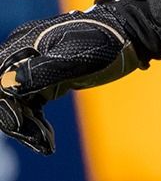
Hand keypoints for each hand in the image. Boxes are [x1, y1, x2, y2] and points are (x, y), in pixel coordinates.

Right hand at [0, 3, 143, 154]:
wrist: (129, 35)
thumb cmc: (104, 43)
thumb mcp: (74, 58)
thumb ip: (40, 71)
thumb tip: (6, 84)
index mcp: (22, 45)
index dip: (5, 106)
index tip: (21, 126)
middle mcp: (21, 56)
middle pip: (4, 95)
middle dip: (17, 122)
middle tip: (40, 143)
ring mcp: (32, 69)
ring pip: (16, 103)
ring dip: (27, 127)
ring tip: (46, 145)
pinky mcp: (45, 80)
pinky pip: (30, 105)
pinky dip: (36, 123)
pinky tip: (47, 139)